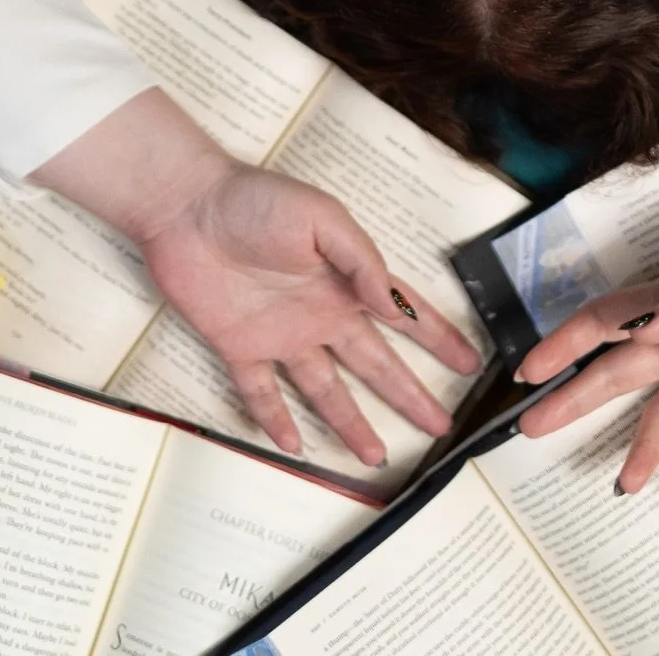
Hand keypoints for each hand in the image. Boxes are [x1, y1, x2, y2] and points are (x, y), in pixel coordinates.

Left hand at [138, 159, 479, 464]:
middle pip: (376, 364)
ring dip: (352, 423)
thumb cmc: (257, 201)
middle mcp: (322, 314)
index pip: (404, 315)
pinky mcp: (240, 348)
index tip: (471, 363)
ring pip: (326, 391)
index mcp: (346, 281)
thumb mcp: (322, 219)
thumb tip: (390, 304)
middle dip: (409, 394)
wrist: (188, 209)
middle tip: (440, 427)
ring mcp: (282, 335)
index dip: (438, 338)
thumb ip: (359, 260)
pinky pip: (262, 393)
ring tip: (377, 456)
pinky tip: (294, 447)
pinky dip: (277, 421)